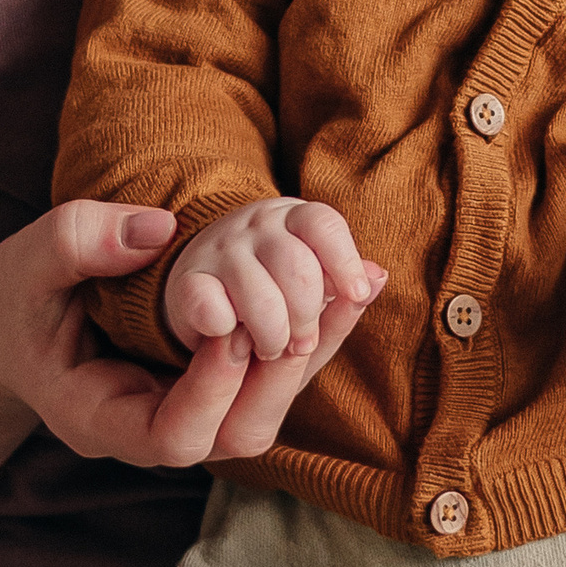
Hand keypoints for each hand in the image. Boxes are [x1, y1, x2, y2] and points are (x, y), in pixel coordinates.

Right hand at [0, 201, 381, 473]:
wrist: (10, 329)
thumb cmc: (13, 303)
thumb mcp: (25, 265)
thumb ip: (78, 243)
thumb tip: (156, 226)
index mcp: (101, 421)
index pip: (173, 438)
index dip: (211, 390)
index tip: (230, 325)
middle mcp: (153, 431)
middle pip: (237, 435)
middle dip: (282, 374)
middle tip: (316, 307)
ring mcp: (188, 413)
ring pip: (266, 408)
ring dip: (313, 351)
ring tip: (355, 286)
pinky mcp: (214, 386)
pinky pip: (271, 374)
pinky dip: (312, 332)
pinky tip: (351, 281)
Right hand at [165, 196, 383, 363]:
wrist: (205, 288)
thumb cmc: (277, 293)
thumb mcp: (317, 291)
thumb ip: (346, 291)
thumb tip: (378, 277)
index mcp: (294, 219)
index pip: (324, 224)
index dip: (345, 260)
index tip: (355, 294)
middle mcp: (257, 226)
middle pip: (298, 267)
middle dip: (309, 317)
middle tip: (303, 343)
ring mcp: (220, 251)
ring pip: (260, 297)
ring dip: (273, 336)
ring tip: (272, 348)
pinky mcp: (186, 282)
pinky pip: (213, 310)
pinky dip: (228, 332)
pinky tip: (233, 338)